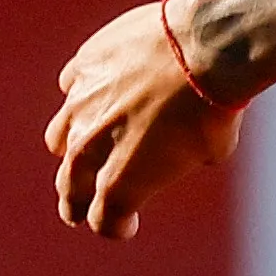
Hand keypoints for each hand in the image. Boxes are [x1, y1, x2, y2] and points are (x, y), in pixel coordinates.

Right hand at [48, 0, 245, 236]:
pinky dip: (80, 97)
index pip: (104, 218)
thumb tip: (174, 148)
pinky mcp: (83, 66)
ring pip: (60, 137)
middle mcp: (93, 145)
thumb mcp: (210, 149)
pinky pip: (71, 87)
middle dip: (74, 201)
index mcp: (124, 179)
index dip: (112, 226)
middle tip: (75, 211)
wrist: (204, 49)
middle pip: (71, 185)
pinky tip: (94, 95)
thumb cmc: (214, 108)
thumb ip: (180, 157)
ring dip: (71, 150)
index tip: (123, 226)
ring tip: (77, 153)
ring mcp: (81, 103)